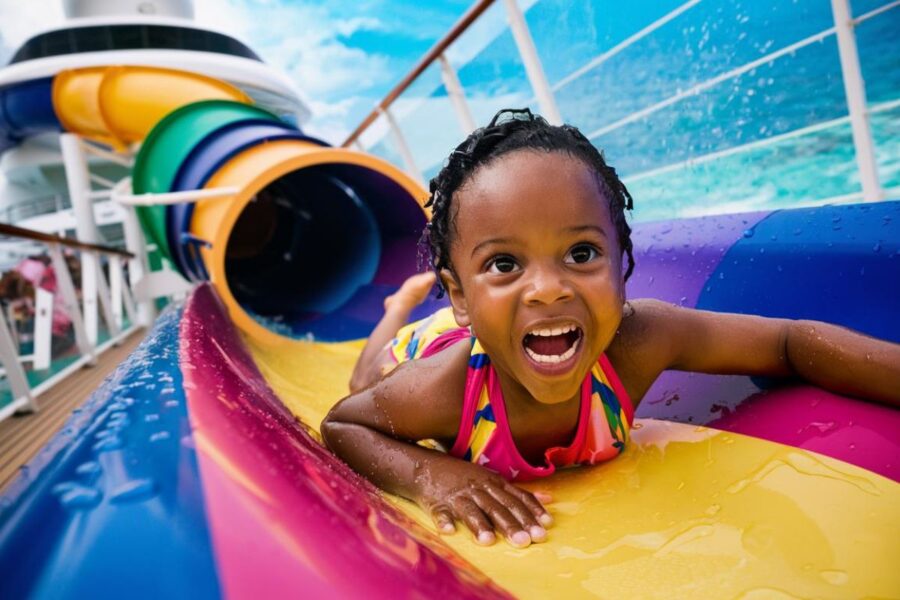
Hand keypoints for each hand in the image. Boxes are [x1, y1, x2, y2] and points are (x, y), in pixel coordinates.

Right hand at [413, 456, 552, 547]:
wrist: (427, 467)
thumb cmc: (463, 476)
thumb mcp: (492, 479)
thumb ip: (518, 492)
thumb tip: (549, 498)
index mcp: (493, 483)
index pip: (517, 497)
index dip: (531, 511)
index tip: (545, 526)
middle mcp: (478, 488)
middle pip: (498, 507)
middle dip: (512, 524)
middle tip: (526, 541)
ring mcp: (458, 496)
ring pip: (471, 511)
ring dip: (479, 525)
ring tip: (488, 541)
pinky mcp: (437, 503)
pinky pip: (441, 512)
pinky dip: (445, 521)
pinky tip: (449, 531)